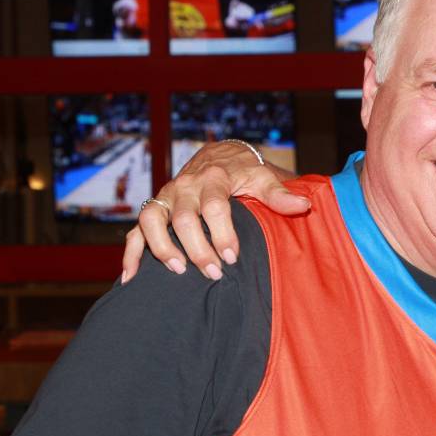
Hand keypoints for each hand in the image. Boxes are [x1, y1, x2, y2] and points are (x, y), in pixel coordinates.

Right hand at [120, 141, 308, 282]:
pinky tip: (131, 279)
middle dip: (196, 247)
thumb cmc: (245, 172)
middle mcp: (185, 186)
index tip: (232, 257)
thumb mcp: (263, 177)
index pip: (214, 205)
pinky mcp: (154, 210)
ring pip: (152, 220)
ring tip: (178, 271)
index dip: (222, 232)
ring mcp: (165, 198)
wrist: (219, 156)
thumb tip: (304, 206)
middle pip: (183, 217)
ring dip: (161, 247)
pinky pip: (135, 231)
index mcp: (213, 177)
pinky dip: (131, 254)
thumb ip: (280, 194)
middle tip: (214, 273)